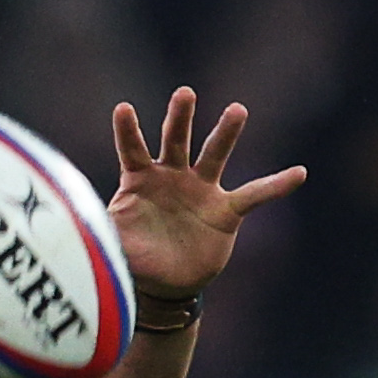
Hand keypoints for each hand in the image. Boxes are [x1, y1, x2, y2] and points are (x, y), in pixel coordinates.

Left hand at [107, 87, 305, 299]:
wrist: (165, 283)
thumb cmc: (135, 256)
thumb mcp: (114, 246)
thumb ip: (102, 232)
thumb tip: (78, 229)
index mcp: (141, 180)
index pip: (132, 150)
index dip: (127, 131)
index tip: (122, 108)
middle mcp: (173, 177)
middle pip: (176, 140)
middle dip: (179, 118)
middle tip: (184, 93)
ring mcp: (202, 190)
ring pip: (214, 155)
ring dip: (225, 133)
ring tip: (237, 110)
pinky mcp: (226, 211)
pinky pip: (254, 195)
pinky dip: (276, 185)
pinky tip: (299, 173)